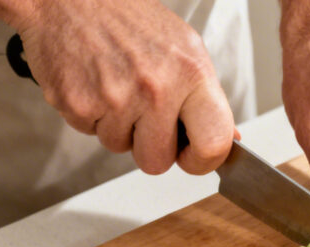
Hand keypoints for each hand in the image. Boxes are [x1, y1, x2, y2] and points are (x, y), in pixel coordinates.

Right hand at [12, 0, 234, 174]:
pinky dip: (90, 115)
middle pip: (158, 162)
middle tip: (141, 114)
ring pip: (119, 148)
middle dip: (148, 146)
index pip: (214, 143)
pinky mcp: (78, 103)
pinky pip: (90, 134)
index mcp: (191, 72)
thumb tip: (231, 141)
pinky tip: (93, 82)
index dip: (201, 161)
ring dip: (116, 126)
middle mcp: (157, 86)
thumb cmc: (129, 20)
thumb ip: (205, 98)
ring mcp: (116, 97)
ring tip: (113, 85)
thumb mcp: (183, 48)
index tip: (190, 155)